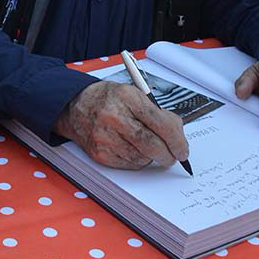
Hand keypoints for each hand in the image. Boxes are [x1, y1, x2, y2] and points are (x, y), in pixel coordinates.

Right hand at [54, 81, 188, 169]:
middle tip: (173, 156)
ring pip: (142, 158)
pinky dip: (138, 160)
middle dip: (168, 154)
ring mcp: (105, 136)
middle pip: (152, 144)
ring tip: (147, 146)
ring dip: (151, 156)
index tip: (183, 149)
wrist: (75, 106)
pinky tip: (134, 149)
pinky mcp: (100, 153)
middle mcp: (114, 116)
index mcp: (127, 97)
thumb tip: (178, 135)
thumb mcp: (133, 94)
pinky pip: (129, 164)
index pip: (160, 123)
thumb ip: (157, 112)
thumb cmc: (108, 99)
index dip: (177, 140)